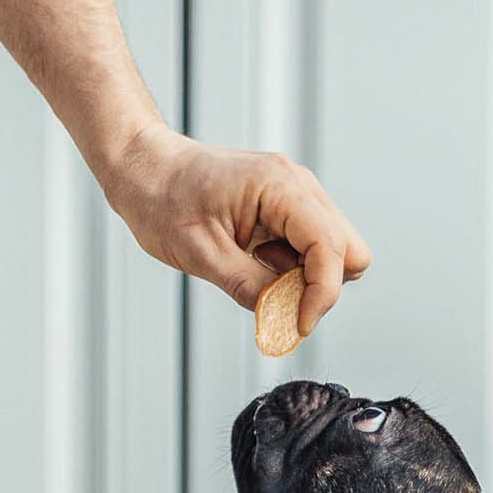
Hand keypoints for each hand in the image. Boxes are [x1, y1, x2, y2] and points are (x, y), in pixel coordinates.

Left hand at [102, 125, 370, 337]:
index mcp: (279, 187)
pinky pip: (310, 245)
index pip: (330, 248)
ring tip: (255, 267)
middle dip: (319, 284)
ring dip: (304, 274)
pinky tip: (255, 258)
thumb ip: (250, 288)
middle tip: (274, 293)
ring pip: (334, 249)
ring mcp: (295, 192)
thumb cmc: (162, 200)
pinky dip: (291, 265)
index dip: (321, 294)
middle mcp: (297, 184)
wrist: (144, 167)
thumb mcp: (202, 255)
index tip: (296, 325)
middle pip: (349, 250)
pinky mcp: (286, 205)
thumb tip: (283, 319)